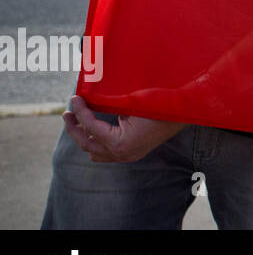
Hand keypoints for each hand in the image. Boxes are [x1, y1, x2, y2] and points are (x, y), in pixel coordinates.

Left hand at [62, 95, 185, 162]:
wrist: (184, 111)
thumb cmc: (160, 104)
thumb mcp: (132, 102)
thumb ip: (108, 105)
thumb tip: (86, 99)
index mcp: (121, 143)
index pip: (91, 126)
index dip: (80, 111)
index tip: (74, 98)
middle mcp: (122, 154)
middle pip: (86, 143)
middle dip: (74, 127)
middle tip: (67, 112)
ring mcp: (127, 156)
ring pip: (94, 152)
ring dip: (84, 136)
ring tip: (78, 121)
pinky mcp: (131, 152)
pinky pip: (105, 153)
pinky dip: (96, 142)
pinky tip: (95, 129)